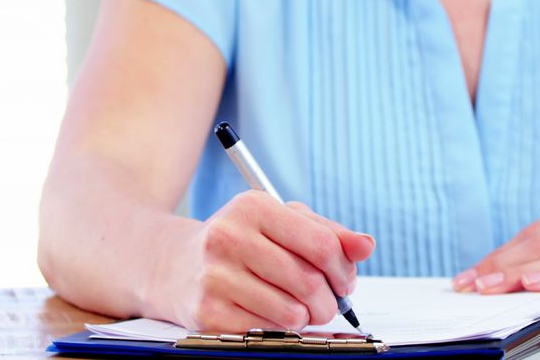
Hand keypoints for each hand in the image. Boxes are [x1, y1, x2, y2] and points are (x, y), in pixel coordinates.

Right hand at [157, 191, 374, 331]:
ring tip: (296, 309)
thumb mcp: (280, 223)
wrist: (173, 264)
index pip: (321, 244)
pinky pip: (267, 332)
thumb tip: (366, 245)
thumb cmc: (240, 242)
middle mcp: (230, 237)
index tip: (344, 280)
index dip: (344, 269)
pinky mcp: (207, 313)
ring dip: (305, 318)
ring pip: (292, 312)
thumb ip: (328, 232)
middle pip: (309, 282)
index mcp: (253, 207)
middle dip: (329, 300)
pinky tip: (269, 316)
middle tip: (325, 302)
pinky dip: (279, 331)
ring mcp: (215, 276)